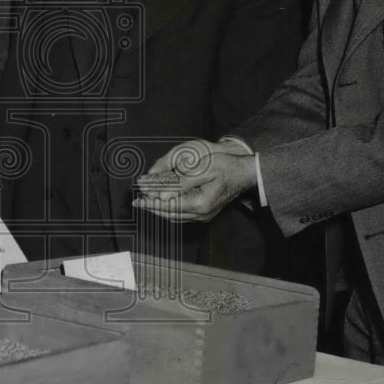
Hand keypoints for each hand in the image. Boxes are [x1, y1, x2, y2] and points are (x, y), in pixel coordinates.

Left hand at [133, 139, 256, 222]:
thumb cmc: (226, 167)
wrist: (246, 173)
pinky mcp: (206, 212)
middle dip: (153, 208)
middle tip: (138, 202)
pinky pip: (183, 215)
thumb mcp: (204, 169)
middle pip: (170, 215)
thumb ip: (183, 183)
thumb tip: (163, 196)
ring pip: (176, 217)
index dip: (151, 203)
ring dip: (161, 210)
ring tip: (148, 202)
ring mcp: (205, 215)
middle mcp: (202, 214)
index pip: (168, 206)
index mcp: (200, 204)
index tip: (138, 201)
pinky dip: (171, 210)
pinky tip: (164, 203)